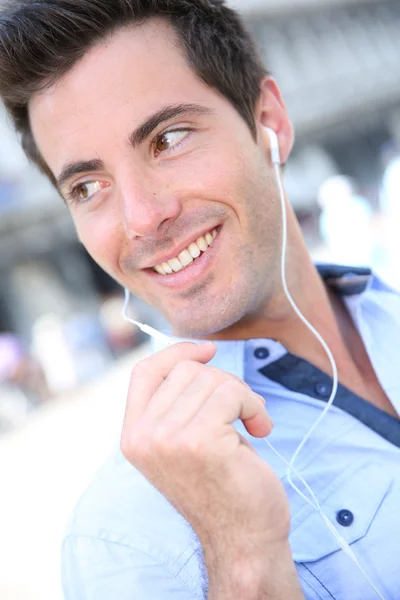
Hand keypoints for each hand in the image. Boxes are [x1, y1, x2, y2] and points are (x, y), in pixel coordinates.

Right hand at [121, 342, 290, 556]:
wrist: (243, 538)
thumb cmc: (221, 485)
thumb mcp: (183, 441)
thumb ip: (176, 404)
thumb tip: (199, 353)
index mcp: (134, 435)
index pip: (145, 372)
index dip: (177, 352)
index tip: (209, 349)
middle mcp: (143, 436)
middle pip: (187, 371)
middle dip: (224, 383)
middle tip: (241, 412)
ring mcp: (168, 439)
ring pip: (212, 379)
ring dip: (242, 396)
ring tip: (251, 424)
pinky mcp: (200, 441)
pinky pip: (233, 394)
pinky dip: (254, 406)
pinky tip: (261, 429)